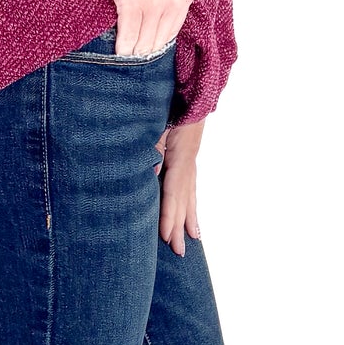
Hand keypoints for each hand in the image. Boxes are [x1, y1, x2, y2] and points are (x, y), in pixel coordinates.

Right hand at [108, 0, 197, 57]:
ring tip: (126, 56)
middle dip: (148, 49)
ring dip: (135, 51)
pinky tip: (119, 50)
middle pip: (161, 39)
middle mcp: (174, 4)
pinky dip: (123, 46)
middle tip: (136, 56)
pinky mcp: (133, 5)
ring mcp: (154, 6)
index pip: (174, 26)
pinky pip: (129, 35)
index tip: (151, 44)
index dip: (160, 38)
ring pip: (145, 41)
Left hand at [153, 119, 203, 254]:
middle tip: (178, 252)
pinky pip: (191, 188)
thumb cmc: (170, 106)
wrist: (190, 91)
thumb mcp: (156, 125)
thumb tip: (150, 174)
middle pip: (184, 200)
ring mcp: (191, 162)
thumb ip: (151, 148)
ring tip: (192, 239)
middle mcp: (189, 163)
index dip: (169, 216)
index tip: (165, 237)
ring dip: (189, 219)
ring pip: (190, 196)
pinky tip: (194, 216)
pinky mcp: (189, 160)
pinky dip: (191, 204)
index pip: (173, 193)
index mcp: (180, 156)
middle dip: (180, 227)